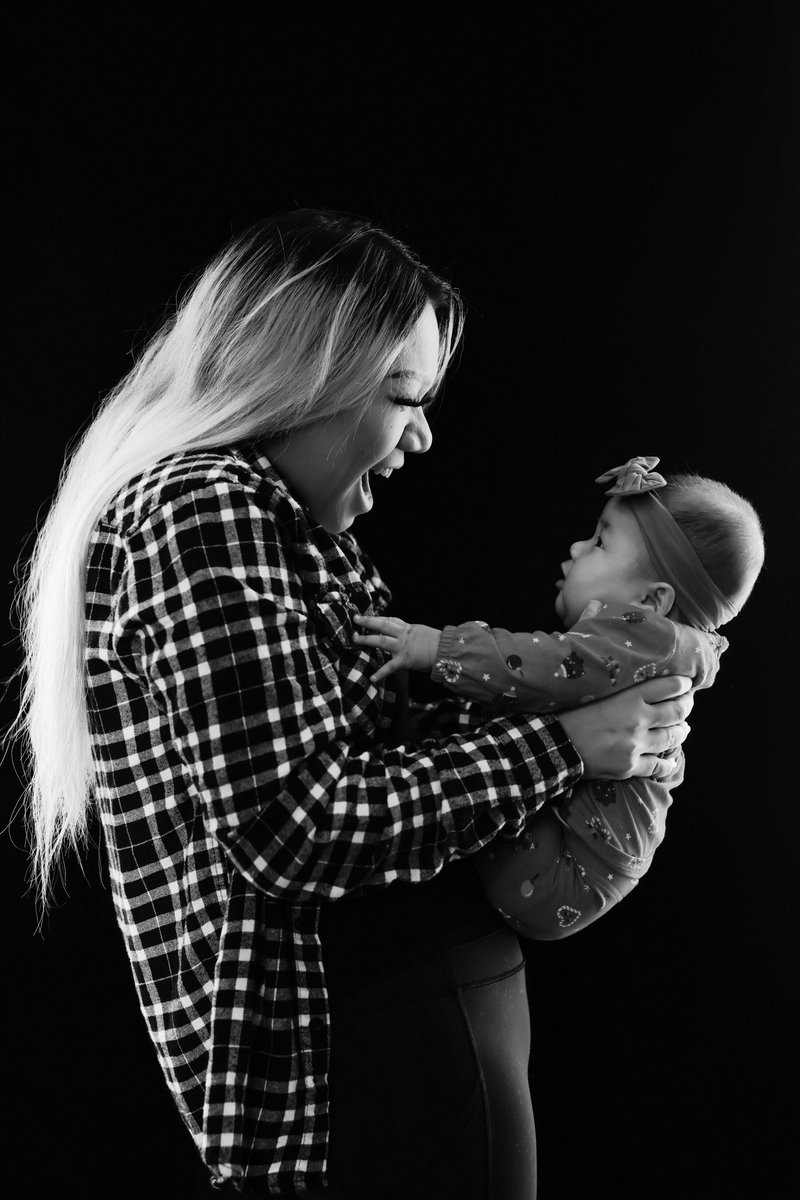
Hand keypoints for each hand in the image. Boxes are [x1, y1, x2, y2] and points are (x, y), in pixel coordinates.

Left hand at [353, 614, 441, 682]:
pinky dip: (381, 673)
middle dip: (368, 621)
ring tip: (354, 639)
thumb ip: (414, 634)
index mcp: (409, 628)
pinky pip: (390, 667)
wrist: (447, 650)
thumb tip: (410, 636)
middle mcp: (404, 635)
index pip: (391, 620)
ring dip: (366, 639)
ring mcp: (403, 647)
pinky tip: (372, 678)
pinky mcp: (405, 660)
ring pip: (381, 640)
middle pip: (382, 625)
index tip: (369, 616)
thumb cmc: (440, 643)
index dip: (379, 618)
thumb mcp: (424, 633)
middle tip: (356, 619)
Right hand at [557, 675, 693, 780]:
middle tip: (688, 704)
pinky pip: (657, 765)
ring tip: (684, 729)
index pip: (667, 686)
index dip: (681, 684)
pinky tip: (671, 762)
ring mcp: (636, 744)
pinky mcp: (630, 766)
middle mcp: (637, 719)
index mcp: (628, 697)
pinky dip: (667, 763)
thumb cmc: (572, 715)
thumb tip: (644, 690)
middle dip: (686, 706)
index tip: (686, 684)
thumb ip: (622, 692)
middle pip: (675, 711)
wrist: (555, 745)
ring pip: (671, 738)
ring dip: (681, 732)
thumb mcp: (597, 694)